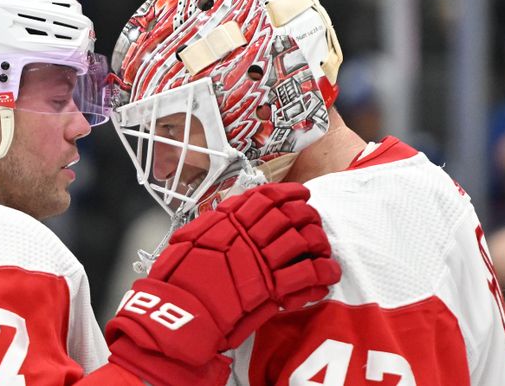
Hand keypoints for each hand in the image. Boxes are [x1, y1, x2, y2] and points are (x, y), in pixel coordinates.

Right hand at [105, 182, 340, 385]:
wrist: (177, 312)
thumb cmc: (176, 280)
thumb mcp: (187, 240)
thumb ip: (211, 227)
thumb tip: (226, 217)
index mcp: (227, 221)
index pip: (265, 197)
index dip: (288, 193)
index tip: (301, 193)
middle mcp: (247, 235)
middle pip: (290, 215)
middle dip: (308, 217)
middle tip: (314, 222)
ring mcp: (260, 260)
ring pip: (303, 241)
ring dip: (318, 244)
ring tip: (324, 250)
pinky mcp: (271, 288)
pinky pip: (306, 275)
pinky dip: (322, 274)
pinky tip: (328, 275)